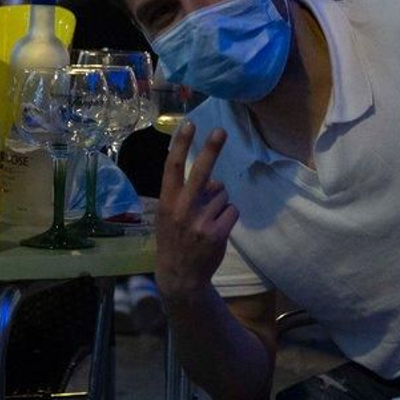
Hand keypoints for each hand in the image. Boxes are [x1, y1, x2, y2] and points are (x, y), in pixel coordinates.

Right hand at [154, 123, 236, 300]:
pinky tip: (218, 228)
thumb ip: (185, 195)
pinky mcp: (217, 233)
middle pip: (201, 172)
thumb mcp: (168, 215)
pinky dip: (228, 216)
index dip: (181, 144)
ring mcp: (200, 221)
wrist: (180, 275)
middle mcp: (182, 208)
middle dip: (211, 149)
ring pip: (222, 194)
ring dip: (220, 203)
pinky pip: (232, 210)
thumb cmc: (174, 239)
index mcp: (167, 201)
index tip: (189, 124)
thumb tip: (213, 180)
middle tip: (221, 131)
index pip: (173, 167)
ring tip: (208, 220)